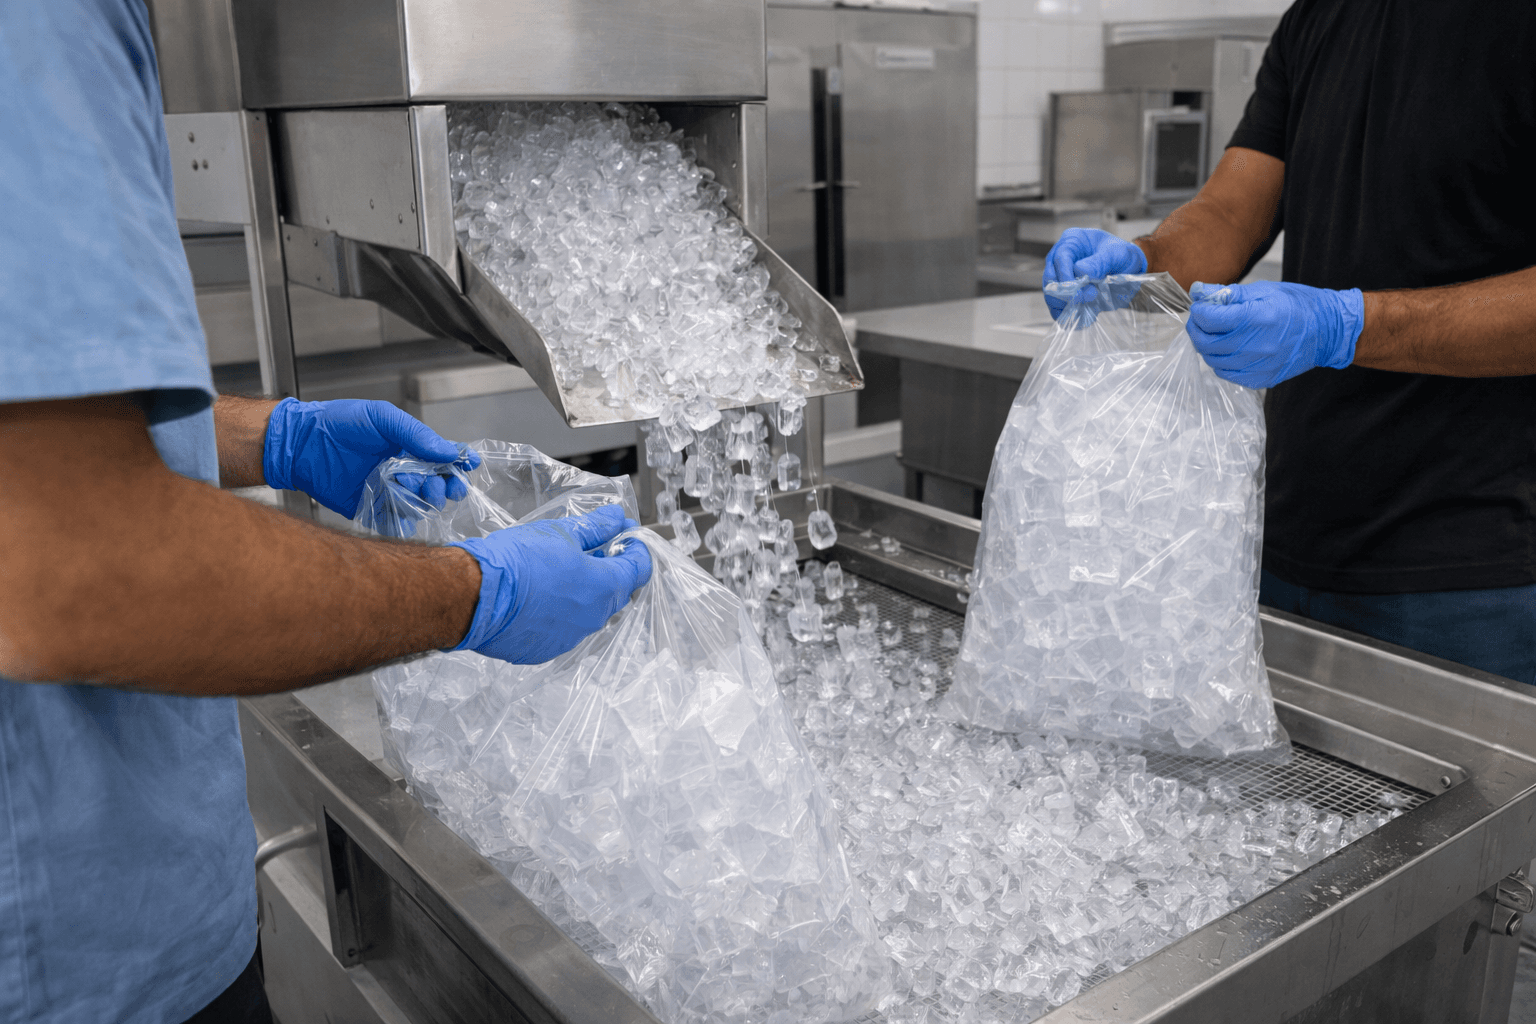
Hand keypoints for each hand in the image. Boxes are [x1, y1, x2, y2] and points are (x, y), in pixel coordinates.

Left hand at [262, 398, 481, 517]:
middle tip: (439, 485)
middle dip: (445, 486)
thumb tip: (450, 451)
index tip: (469, 464)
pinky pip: (395, 522)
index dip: (459, 462)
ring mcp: (388, 491)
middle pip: (437, 485)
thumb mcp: (382, 418)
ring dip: (423, 500)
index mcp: (409, 447)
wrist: (302, 444)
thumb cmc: (338, 424)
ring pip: (419, 504)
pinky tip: (403, 514)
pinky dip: (403, 521)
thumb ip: (416, 434)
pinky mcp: (371, 510)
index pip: (443, 457)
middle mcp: (402, 470)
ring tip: (411, 487)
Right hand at [450, 504, 653, 663]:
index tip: (627, 534)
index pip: (639, 569)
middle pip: (615, 592)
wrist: (473, 596)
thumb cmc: (517, 562)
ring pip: (586, 613)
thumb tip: (615, 517)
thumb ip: (594, 527)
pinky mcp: (542, 650)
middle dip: (610, 568)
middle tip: (596, 547)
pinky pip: (560, 629)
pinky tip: (540, 595)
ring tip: (562, 571)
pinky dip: (557, 612)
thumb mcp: (560, 533)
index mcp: (604, 588)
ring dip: (582, 593)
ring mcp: (568, 638)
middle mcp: (592, 619)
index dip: (636, 548)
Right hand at [1042, 228, 1148, 318]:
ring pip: (1051, 295)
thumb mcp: (1118, 253)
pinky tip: (1085, 319)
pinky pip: (1059, 307)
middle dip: (1065, 293)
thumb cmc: (1122, 255)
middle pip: (1050, 278)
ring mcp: (1061, 277)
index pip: (1060, 258)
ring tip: (1087, 311)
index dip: (1066, 276)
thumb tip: (1081, 271)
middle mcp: (1061, 259)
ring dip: (1066, 307)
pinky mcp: (1065, 294)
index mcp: (1072, 241)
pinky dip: (1069, 316)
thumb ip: (1101, 261)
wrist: (1128, 268)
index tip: (1078, 292)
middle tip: (1088, 299)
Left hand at [1187, 281, 1363, 388]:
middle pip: (1206, 342)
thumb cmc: (1296, 306)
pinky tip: (1228, 349)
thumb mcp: (1263, 291)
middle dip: (1196, 329)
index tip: (1200, 306)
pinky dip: (1220, 361)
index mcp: (1257, 318)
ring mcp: (1259, 365)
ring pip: (1213, 360)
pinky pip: (1227, 374)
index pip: (1209, 318)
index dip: (1199, 311)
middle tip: (1200, 320)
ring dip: (1207, 346)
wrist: (1328, 330)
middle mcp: (1256, 345)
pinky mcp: (1261, 379)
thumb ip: (1228, 294)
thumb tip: (1198, 291)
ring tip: (1214, 333)